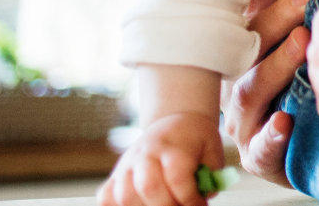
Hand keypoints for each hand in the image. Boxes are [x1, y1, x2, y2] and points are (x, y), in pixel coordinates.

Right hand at [99, 113, 222, 205]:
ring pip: (125, 195)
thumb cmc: (196, 140)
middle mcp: (147, 153)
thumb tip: (203, 196)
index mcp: (174, 146)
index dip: (190, 198)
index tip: (199, 204)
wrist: (176, 121)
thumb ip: (210, 174)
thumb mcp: (212, 150)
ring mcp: (128, 163)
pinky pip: (106, 196)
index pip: (178, 177)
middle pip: (149, 186)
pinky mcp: (116, 174)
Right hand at [220, 0, 313, 186]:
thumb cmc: (298, 85)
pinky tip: (286, 121)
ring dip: (276, 64)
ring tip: (303, 42)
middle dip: (279, 14)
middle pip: (251, 42)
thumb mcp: (297, 39)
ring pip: (251, 88)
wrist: (297, 149)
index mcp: (245, 47)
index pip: (255, 10)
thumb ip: (297, 1)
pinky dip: (271, 135)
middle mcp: (237, 78)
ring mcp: (244, 118)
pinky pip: (259, 147)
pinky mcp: (256, 155)